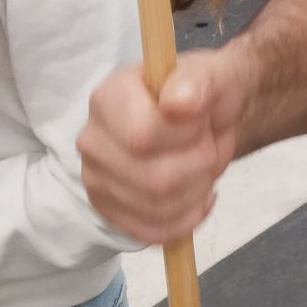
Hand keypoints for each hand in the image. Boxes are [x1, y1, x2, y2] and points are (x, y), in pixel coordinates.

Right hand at [77, 49, 251, 243]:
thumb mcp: (213, 74)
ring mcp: (96, 180)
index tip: (202, 119)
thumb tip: (181, 102)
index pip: (143, 135)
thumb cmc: (203, 93)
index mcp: (109, 98)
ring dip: (198, 189)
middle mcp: (92, 140)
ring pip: (158, 208)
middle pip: (154, 179)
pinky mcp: (110, 211)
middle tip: (208, 144)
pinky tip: (199, 194)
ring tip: (203, 164)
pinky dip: (188, 218)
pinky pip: (153, 232)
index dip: (186, 134)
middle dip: (200, 164)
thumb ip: (199, 81)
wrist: (205, 116)